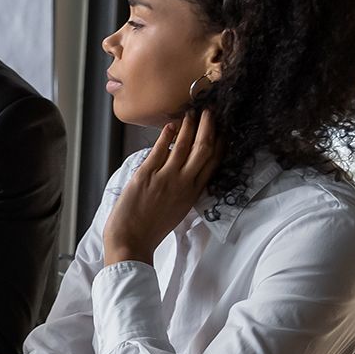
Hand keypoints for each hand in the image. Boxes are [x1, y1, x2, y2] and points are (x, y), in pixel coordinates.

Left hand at [103, 110, 220, 265]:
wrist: (131, 241)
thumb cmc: (151, 228)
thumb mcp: (177, 210)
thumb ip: (184, 190)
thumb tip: (184, 169)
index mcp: (193, 194)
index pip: (213, 163)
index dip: (220, 144)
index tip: (223, 130)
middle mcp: (184, 184)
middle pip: (204, 150)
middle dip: (209, 128)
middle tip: (211, 112)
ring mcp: (166, 178)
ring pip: (185, 146)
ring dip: (190, 126)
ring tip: (193, 112)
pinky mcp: (146, 175)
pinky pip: (160, 149)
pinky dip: (167, 135)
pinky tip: (171, 125)